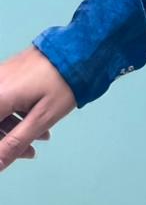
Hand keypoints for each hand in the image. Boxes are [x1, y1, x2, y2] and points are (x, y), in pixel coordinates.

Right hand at [0, 46, 75, 171]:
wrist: (79, 48)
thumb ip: (15, 144)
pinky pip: (3, 100)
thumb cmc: (64, 80)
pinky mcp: (6, 74)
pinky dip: (16, 114)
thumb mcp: (42, 118)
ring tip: (42, 137)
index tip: (9, 155)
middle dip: (6, 141)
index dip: (0, 145)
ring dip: (13, 129)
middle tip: (29, 152)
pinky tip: (37, 121)